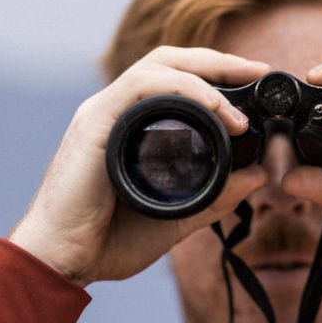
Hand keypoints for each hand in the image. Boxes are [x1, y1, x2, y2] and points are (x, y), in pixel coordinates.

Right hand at [9, 48, 269, 285]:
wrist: (61, 261)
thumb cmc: (106, 242)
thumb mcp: (179, 217)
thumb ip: (218, 197)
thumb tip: (260, 176)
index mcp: (132, 126)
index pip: (177, 81)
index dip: (218, 75)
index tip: (257, 83)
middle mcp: (117, 111)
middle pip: (171, 62)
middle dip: (220, 61)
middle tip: (260, 72)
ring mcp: (104, 113)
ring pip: (159, 66)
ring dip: (207, 77)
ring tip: (240, 107)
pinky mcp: (95, 123)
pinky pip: (143, 87)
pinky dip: (184, 91)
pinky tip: (214, 108)